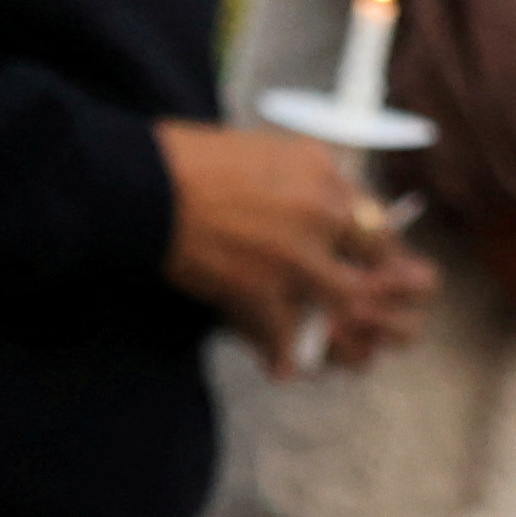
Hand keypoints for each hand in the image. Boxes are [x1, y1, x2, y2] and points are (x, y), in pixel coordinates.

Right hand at [159, 121, 435, 378]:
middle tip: (359, 294)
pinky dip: (282, 356)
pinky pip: (288, 335)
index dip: (369, 242)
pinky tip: (280, 366)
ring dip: (336, 316)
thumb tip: (320, 201)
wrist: (141, 184)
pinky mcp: (263, 289)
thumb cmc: (187, 161)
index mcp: (319, 169)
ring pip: (344, 297)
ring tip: (330, 332)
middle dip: (368, 276)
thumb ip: (301, 177)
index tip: (362, 258)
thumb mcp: (262, 150)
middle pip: (373, 253)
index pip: (371, 211)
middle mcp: (318, 208)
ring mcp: (295, 253)